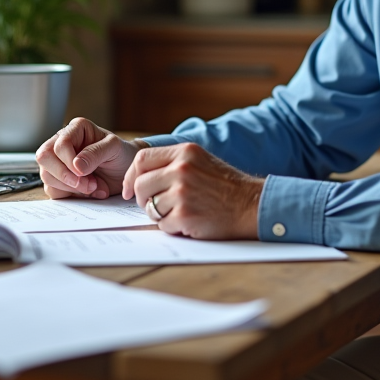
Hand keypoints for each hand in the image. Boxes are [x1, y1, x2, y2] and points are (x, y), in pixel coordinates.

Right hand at [35, 118, 145, 199]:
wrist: (126, 172)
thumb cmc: (121, 154)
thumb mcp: (114, 148)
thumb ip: (95, 153)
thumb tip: (76, 166)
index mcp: (75, 129)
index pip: (59, 145)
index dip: (69, 161)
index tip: (84, 172)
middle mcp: (62, 143)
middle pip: (44, 158)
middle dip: (66, 176)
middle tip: (89, 184)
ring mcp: (58, 162)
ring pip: (46, 176)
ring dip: (71, 187)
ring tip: (94, 187)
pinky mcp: (59, 179)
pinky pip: (52, 190)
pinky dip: (71, 195)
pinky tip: (88, 192)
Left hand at [122, 143, 262, 238]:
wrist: (251, 205)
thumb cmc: (226, 186)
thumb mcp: (200, 162)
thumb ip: (172, 163)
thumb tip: (137, 176)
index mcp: (185, 152)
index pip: (142, 159)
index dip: (130, 176)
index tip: (128, 189)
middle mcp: (182, 169)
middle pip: (140, 184)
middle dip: (142, 198)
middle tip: (154, 205)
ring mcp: (183, 192)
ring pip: (150, 206)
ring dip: (160, 214)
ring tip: (179, 212)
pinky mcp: (185, 215)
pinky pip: (162, 225)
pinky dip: (172, 227)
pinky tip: (189, 222)